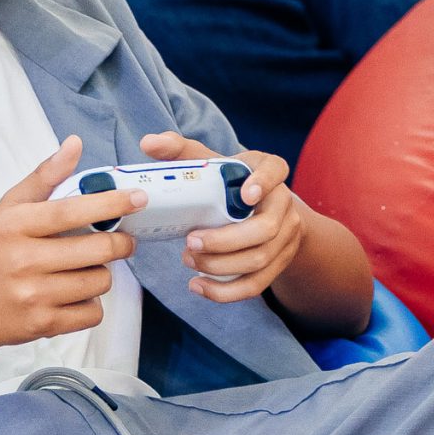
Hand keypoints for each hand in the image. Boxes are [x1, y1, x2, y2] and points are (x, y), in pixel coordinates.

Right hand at [0, 135, 142, 353]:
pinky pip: (92, 313)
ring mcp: (33, 296)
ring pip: (100, 282)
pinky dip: (91, 305)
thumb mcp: (8, 208)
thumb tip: (74, 144)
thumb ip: (44, 176)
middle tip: (122, 240)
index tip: (137, 198)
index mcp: (15, 225)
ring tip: (86, 269)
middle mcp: (23, 260)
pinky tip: (75, 295)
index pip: (71, 211)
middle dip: (120, 243)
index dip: (110, 204)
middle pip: (97, 250)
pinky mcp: (41, 325)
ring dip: (102, 274)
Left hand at [138, 131, 308, 303]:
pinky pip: (256, 284)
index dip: (264, 182)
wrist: (263, 212)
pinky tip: (198, 286)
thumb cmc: (230, 183)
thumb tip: (148, 143)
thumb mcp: (211, 163)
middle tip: (189, 242)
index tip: (245, 195)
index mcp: (269, 171)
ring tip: (188, 261)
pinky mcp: (277, 264)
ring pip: (259, 260)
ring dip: (220, 266)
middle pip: (264, 229)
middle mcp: (283, 204)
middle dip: (225, 241)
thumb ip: (180, 151)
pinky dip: (225, 291)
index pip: (276, 170)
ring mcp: (285, 237)